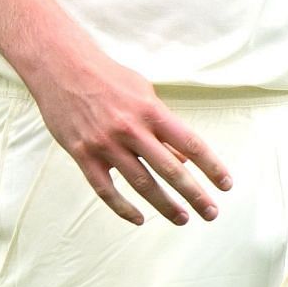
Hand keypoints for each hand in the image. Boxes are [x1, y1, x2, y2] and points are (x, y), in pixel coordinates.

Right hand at [27, 50, 232, 227]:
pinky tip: (138, 219)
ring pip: (141, 184)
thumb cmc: (109, 77)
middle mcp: (131, 129)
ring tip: (182, 218)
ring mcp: (106, 144)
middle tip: (211, 213)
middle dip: (194, 194)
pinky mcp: (82, 155)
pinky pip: (105, 189)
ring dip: (164, 205)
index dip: (211, 166)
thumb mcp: (144, 93)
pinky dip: (123, 208)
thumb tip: (182, 157)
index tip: (226, 184)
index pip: (190, 143)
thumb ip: (163, 126)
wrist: (62, 67)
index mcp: (151, 111)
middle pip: (170, 169)